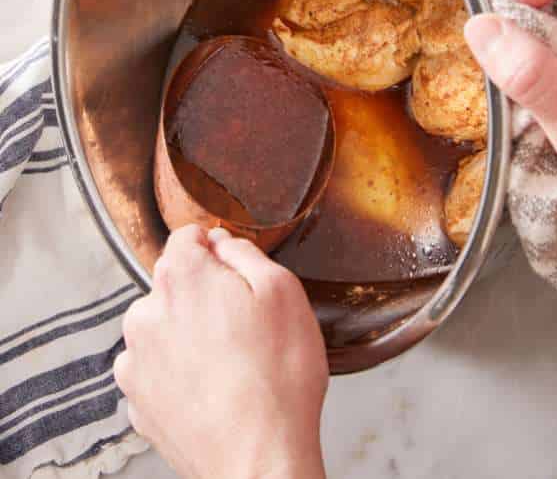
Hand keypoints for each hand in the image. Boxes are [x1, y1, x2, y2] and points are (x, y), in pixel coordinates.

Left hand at [115, 226, 328, 478]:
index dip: (215, 247)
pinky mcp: (138, 402)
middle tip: (247, 323)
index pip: (185, 238)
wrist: (258, 455)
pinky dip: (181, 371)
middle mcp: (146, 315)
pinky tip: (216, 386)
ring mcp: (136, 362)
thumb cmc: (279, 376)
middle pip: (173, 285)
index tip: (234, 266)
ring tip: (234, 361)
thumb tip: (222, 244)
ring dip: (190, 334)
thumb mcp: (284, 291)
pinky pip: (158, 370)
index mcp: (182, 279)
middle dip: (205, 294)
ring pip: (163, 328)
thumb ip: (245, 254)